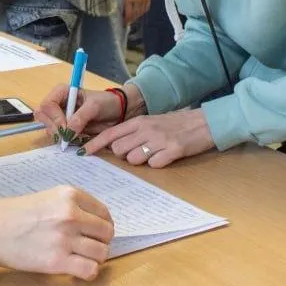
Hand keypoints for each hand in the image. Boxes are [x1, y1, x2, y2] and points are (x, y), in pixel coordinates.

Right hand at [0, 186, 113, 280]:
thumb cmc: (11, 214)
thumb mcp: (45, 197)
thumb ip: (70, 205)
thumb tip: (92, 221)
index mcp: (69, 195)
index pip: (104, 212)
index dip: (103, 224)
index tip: (96, 232)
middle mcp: (71, 214)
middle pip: (107, 232)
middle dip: (101, 241)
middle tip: (88, 246)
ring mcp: (65, 238)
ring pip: (102, 252)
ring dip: (95, 257)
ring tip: (82, 258)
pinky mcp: (58, 261)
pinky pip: (90, 270)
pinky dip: (88, 272)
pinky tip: (77, 269)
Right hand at [36, 84, 143, 139]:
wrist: (118, 113)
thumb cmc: (107, 103)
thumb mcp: (95, 107)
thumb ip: (80, 117)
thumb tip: (68, 131)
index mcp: (62, 92)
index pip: (47, 105)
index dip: (54, 117)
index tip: (66, 127)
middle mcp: (58, 104)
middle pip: (43, 116)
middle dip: (54, 128)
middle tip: (67, 136)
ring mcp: (60, 116)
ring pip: (48, 127)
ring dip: (59, 135)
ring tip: (74, 137)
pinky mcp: (65, 128)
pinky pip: (57, 136)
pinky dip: (64, 140)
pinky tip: (75, 139)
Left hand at [79, 109, 215, 167]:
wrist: (204, 122)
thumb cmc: (175, 124)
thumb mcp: (151, 122)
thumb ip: (133, 131)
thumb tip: (113, 145)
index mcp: (139, 121)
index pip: (110, 134)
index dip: (94, 144)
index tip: (82, 153)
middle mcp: (146, 129)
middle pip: (119, 150)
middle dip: (124, 155)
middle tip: (138, 151)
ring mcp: (159, 140)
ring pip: (134, 159)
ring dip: (141, 160)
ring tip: (154, 152)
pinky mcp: (173, 151)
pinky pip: (154, 164)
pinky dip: (157, 163)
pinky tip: (165, 156)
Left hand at [122, 0, 150, 25]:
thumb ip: (124, 0)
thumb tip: (124, 9)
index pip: (128, 13)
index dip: (126, 19)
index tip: (123, 23)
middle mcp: (137, 0)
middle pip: (135, 14)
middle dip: (131, 19)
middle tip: (127, 22)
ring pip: (141, 12)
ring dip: (137, 16)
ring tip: (133, 18)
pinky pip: (146, 8)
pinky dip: (143, 12)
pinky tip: (140, 13)